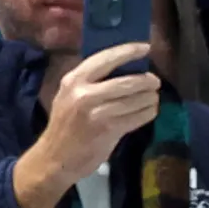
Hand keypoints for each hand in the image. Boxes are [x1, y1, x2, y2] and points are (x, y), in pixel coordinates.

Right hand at [15, 43, 160, 207]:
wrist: (54, 159)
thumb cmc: (66, 124)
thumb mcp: (70, 95)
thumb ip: (92, 79)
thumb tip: (128, 63)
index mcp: (74, 80)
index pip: (107, 58)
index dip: (129, 51)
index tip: (146, 48)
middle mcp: (84, 94)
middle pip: (129, 80)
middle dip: (147, 80)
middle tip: (155, 81)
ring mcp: (97, 113)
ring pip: (137, 99)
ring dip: (150, 98)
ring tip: (152, 98)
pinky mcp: (108, 130)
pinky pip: (138, 116)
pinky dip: (148, 112)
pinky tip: (149, 111)